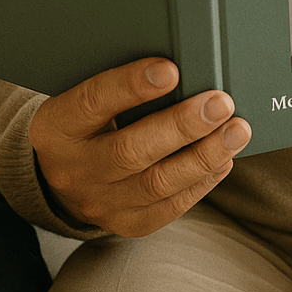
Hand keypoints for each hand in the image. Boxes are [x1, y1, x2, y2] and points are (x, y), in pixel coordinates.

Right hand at [30, 57, 250, 235]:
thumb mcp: (84, 95)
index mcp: (55, 127)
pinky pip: (169, 207)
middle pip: (130, 150)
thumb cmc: (87, 119)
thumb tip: (178, 68)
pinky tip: (223, 159)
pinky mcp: (126, 223)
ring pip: (157, 183)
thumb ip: (120, 84)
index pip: (93, 102)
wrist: (66, 171)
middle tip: (220, 103)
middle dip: (182, 125)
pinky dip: (201, 182)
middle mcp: (71, 170)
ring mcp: (98, 202)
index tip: (171, 70)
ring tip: (236, 130)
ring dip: (203, 155)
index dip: (131, 86)